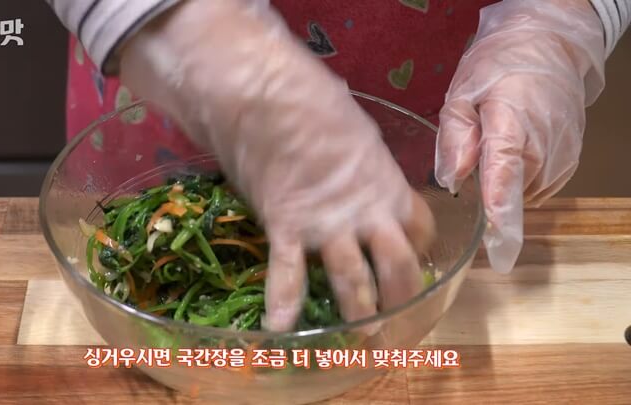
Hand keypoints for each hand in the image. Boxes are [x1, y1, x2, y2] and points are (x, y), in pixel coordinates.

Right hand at [119, 0, 435, 330]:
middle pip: (397, 265)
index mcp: (389, 184)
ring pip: (352, 280)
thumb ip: (362, 165)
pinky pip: (288, 272)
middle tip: (397, 320)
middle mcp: (367, 212)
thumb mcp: (356, 132)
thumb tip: (354, 172)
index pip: (419, 228)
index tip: (412, 260)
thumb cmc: (314, 102)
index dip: (420, 250)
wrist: (268, 94)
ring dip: (358, 311)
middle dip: (400, 296)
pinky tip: (280, 330)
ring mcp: (328, 224)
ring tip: (361, 337)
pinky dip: (283, 302)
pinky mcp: (288, 226)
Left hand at [435, 0, 605, 272]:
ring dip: (504, 187)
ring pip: (524, 195)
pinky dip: (520, 181)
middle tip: (474, 159)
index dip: (498, 215)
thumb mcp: (462, 93)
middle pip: (510, 195)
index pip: (504, 179)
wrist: (549, 47)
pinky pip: (537, 188)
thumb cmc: (500, 67)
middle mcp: (543, 148)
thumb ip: (455, 138)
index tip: (494, 247)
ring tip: (495, 149)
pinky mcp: (568, 162)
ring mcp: (561, 157)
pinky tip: (511, 156)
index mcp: (512, 127)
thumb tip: (452, 179)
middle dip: (487, 194)